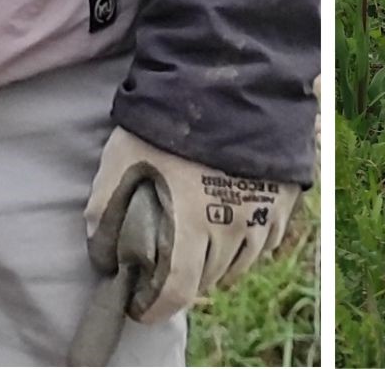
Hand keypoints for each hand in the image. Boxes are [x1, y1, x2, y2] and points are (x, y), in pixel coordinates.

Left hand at [80, 126, 297, 325]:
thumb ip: (106, 208)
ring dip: (214, 265)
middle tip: (163, 267)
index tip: (141, 306)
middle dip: (181, 281)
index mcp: (192, 223)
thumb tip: (101, 252)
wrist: (229, 77)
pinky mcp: (283, 199)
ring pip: (238, 264)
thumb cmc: (166, 118)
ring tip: (195, 247)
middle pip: (206, 280)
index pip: (177, 292)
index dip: (155, 307)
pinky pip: (265, 242)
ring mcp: (263, 214)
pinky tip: (229, 227)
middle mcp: (233, 228)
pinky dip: (245, 245)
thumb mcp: (122, 157)